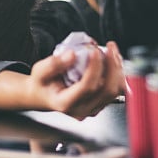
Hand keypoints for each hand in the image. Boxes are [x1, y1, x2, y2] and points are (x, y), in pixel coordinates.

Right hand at [0, 41, 124, 118]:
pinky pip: (116, 90)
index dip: (94, 68)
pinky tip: (112, 59)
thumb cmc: (42, 83)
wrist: (44, 95)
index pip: (87, 87)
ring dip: (118, 68)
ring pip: (115, 91)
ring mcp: (93, 109)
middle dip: (112, 66)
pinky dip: (118, 73)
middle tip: (110, 46)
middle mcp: (82, 110)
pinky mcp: (100, 104)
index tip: (95, 50)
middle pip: (107, 90)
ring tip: (112, 50)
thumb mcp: (39, 71)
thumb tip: (72, 54)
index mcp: (65, 104)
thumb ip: (53, 64)